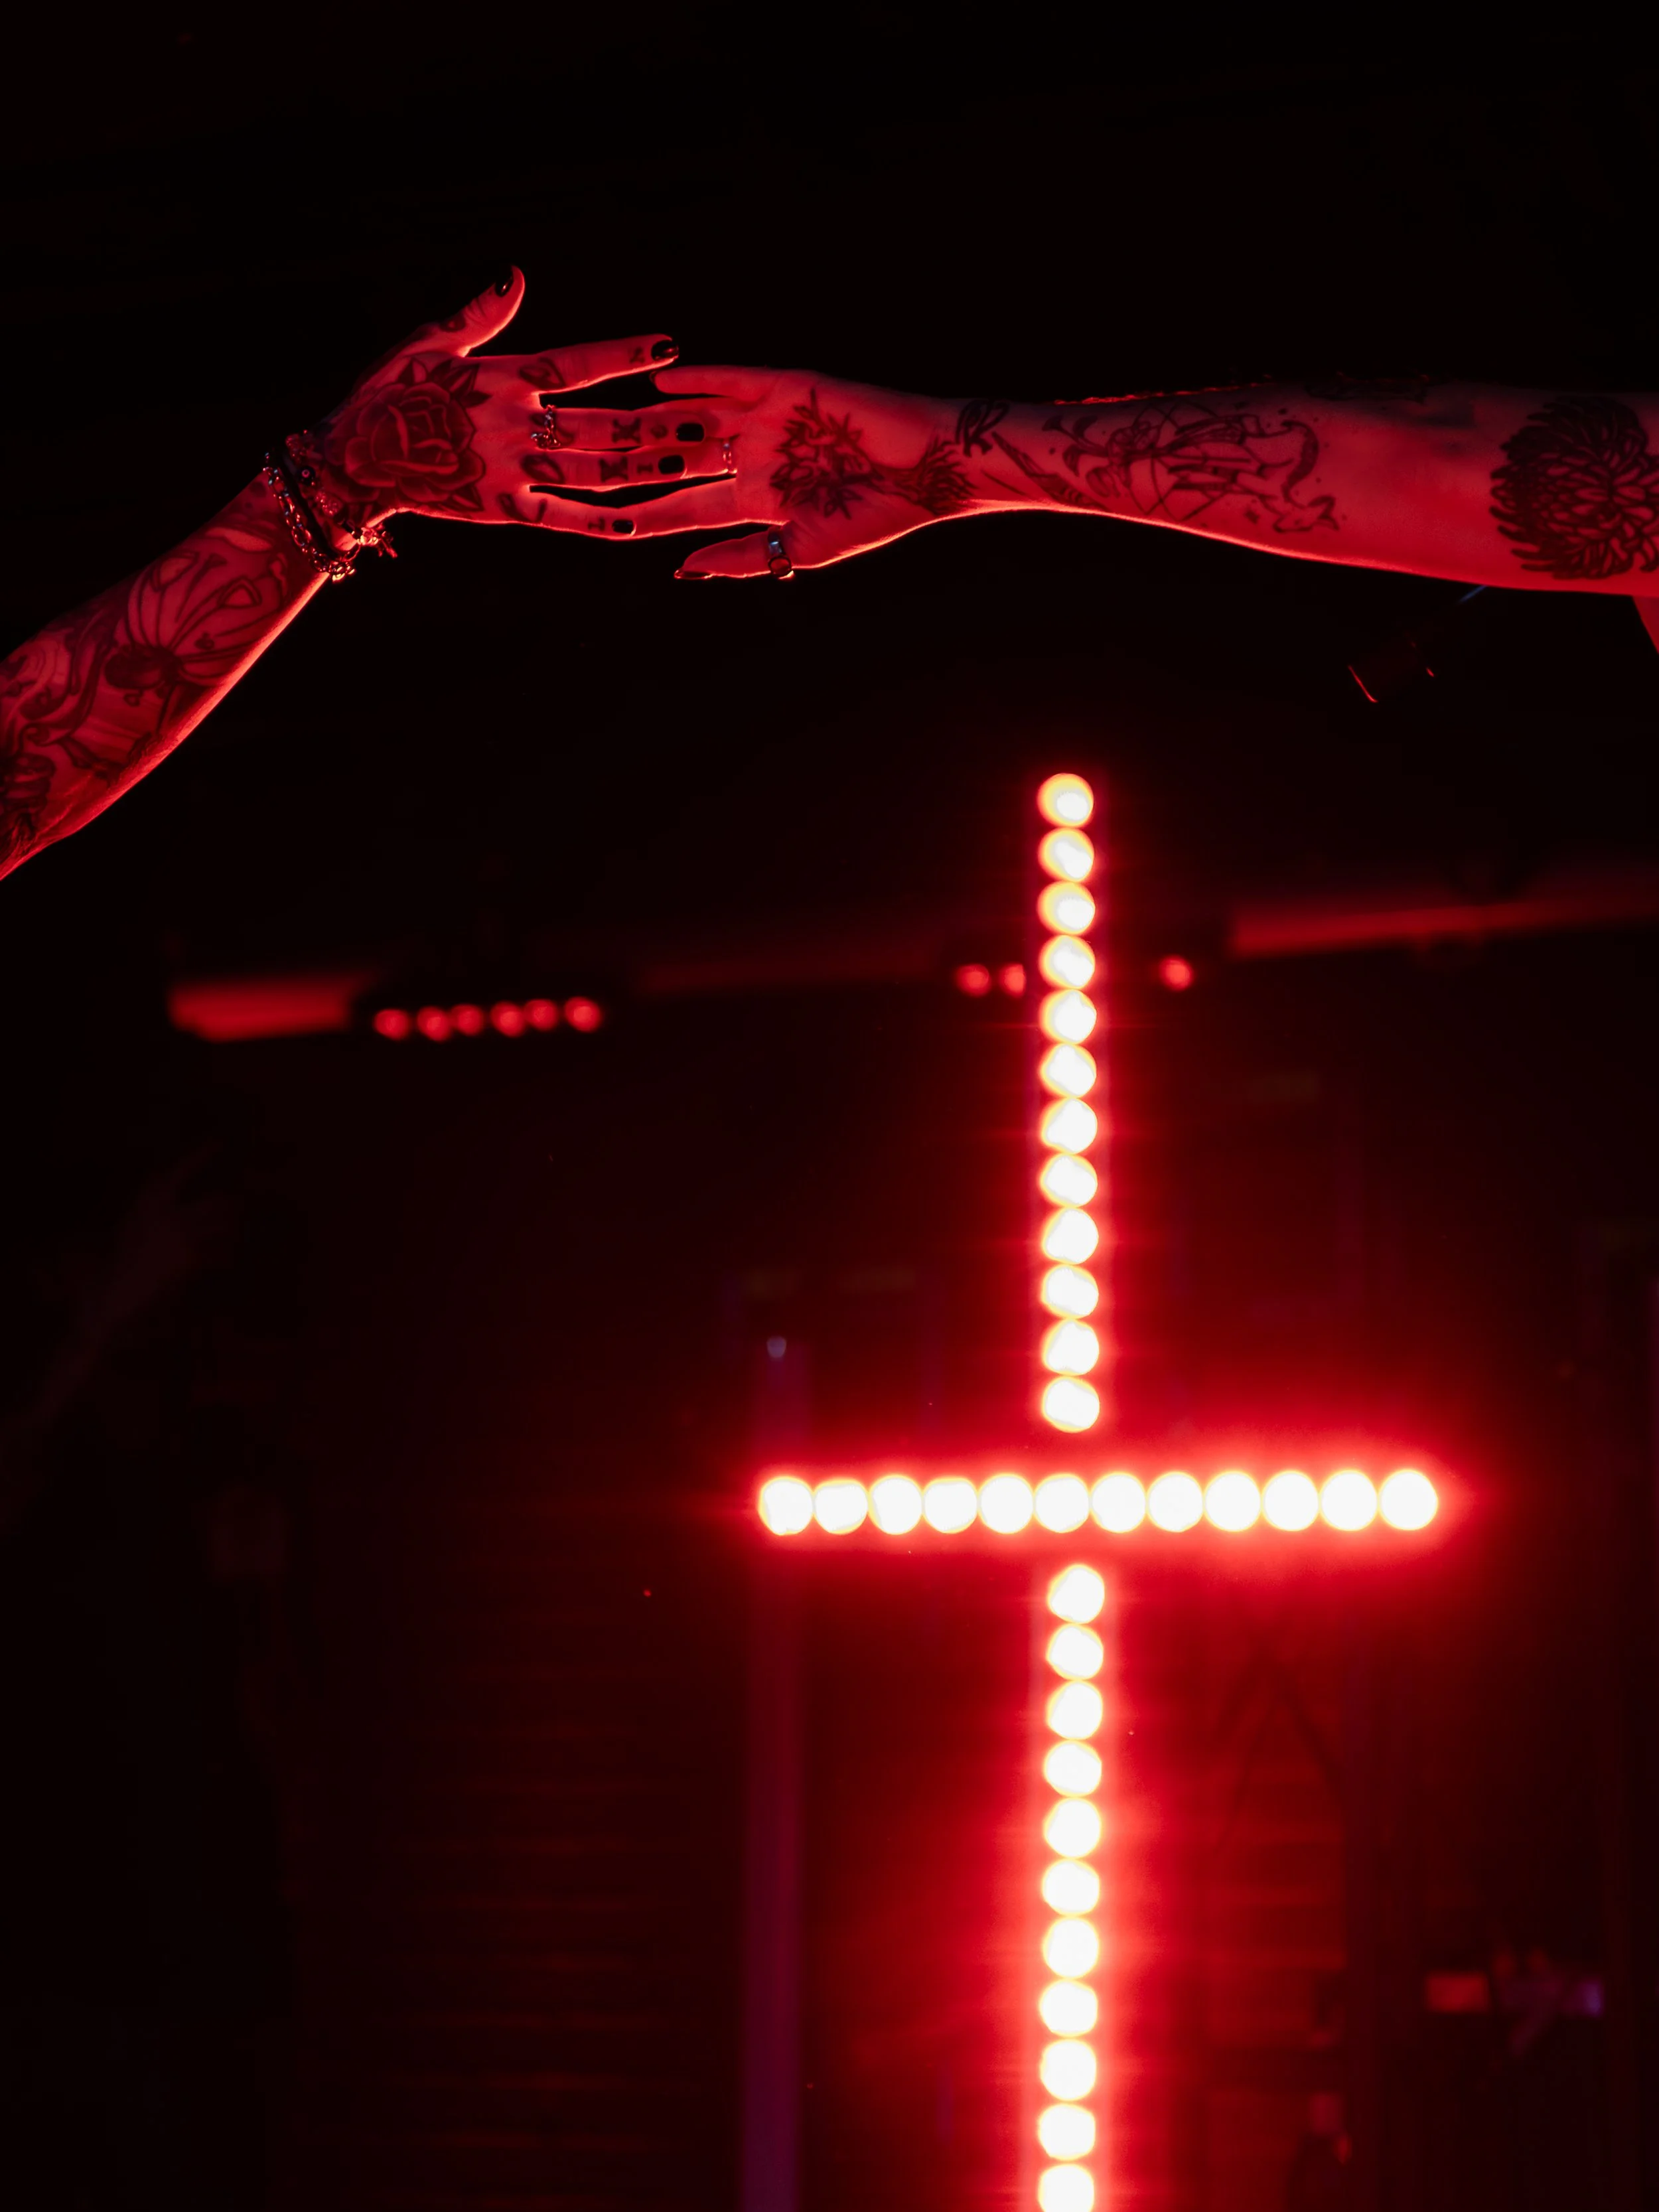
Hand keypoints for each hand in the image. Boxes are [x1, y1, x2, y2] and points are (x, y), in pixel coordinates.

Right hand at [308, 270, 714, 541]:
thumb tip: (516, 275)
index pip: (578, 364)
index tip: (670, 349)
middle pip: (605, 425)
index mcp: (505, 376)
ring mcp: (513, 468)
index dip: (625, 356)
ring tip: (697, 466)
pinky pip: (560, 517)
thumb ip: (480, 314)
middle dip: (664, 427)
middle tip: (717, 427)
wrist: (355, 456)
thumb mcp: (431, 343)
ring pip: (596, 470)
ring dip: (650, 469)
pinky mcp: (503, 507)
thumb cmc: (391, 392)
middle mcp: (517, 423)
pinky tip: (639, 522)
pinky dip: (599, 521)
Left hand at [526, 366, 978, 575]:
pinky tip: (654, 379)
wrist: (924, 468)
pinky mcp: (782, 384)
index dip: (643, 516)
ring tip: (601, 420)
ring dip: (647, 420)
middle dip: (630, 464)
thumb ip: (741, 557)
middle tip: (579, 465)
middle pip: (676, 460)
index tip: (597, 524)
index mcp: (752, 499)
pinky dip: (693, 378)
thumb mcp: (801, 548)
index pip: (682, 507)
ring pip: (691, 418)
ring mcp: (763, 419)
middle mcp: (749, 456)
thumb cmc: (872, 516)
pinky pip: (727, 378)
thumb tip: (681, 569)